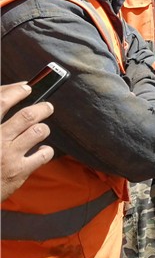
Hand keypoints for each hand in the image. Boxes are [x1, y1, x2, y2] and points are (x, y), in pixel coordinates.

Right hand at [2, 83, 54, 200]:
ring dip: (42, 128)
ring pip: (38, 131)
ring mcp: (7, 156)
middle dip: (42, 108)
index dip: (15, 92)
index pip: (1, 102)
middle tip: (47, 107)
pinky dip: (45, 150)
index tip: (26, 88)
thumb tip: (22, 86)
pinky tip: (39, 150)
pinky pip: (44, 154)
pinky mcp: (18, 172)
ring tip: (40, 130)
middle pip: (27, 116)